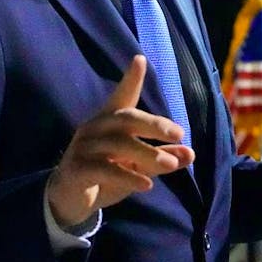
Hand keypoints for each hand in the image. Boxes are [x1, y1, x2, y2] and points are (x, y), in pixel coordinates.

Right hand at [46, 56, 195, 226]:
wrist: (70, 201)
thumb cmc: (107, 176)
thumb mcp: (138, 167)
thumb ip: (162, 158)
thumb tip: (190, 153)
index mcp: (110, 121)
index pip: (122, 95)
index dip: (131, 78)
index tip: (140, 60)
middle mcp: (95, 128)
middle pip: (126, 118)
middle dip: (154, 124)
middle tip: (178, 134)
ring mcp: (83, 147)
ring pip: (118, 144)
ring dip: (147, 153)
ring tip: (170, 164)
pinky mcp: (76, 169)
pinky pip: (104, 170)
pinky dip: (128, 176)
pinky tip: (147, 184)